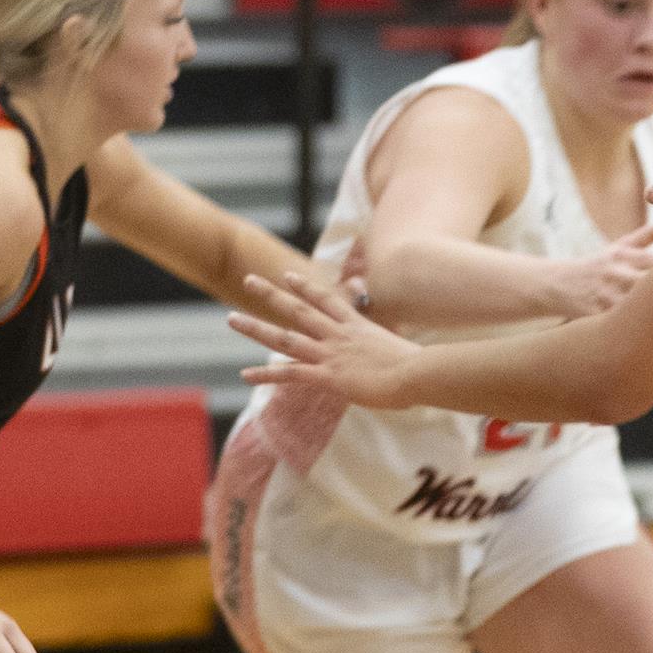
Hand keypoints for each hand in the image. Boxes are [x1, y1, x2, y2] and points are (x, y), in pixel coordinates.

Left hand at [230, 272, 423, 408]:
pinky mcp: (328, 376)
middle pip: (297, 309)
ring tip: (231, 319)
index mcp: (356, 326)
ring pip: (284, 337)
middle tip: (248, 280)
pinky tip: (245, 375)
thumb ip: (397, 348)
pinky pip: (290, 374)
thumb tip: (409, 354)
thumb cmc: (421, 367)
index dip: (305, 287)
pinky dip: (266, 374)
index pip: (326, 300)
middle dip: (270, 294)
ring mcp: (330, 353)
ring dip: (256, 327)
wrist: (420, 373)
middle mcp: (338, 335)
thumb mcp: (406, 348)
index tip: (288, 276)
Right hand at [556, 222, 652, 318]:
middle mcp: (617, 274)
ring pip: (637, 308)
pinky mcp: (596, 315)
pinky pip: (620, 326)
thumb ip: (648, 235)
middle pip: (650, 284)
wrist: (557, 284)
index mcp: (625, 256)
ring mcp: (606, 296)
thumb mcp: (619, 247)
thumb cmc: (596, 265)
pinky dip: (636, 333)